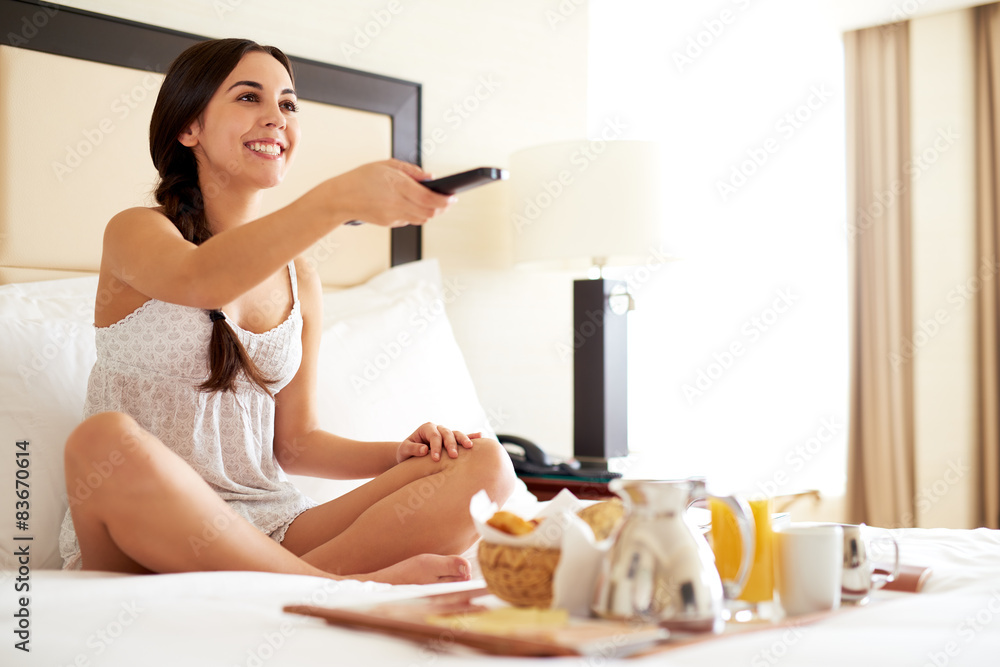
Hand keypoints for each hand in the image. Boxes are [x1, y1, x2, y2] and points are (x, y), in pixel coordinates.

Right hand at [322, 159, 454, 227]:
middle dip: (442, 208)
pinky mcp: (389, 223)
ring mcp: (393, 216)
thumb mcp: (387, 165)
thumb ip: (411, 170)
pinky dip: (417, 214)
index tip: (453, 197)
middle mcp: (396, 203)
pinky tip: (417, 206)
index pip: (429, 198)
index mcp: (397, 185)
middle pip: (429, 212)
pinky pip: (409, 221)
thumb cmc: (361, 178)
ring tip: (437, 204)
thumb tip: (431, 177)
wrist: (340, 198)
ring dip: (432, 213)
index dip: (445, 200)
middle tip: (449, 201)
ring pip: (422, 219)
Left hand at [397, 422, 480, 463]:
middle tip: (454, 456)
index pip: (434, 435)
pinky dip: (472, 436)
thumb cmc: (406, 453)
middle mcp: (438, 428)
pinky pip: (463, 437)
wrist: (410, 455)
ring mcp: (446, 434)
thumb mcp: (404, 450)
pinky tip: (481, 436)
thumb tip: (424, 449)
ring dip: (463, 440)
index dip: (435, 446)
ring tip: (469, 447)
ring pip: (456, 434)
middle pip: (447, 433)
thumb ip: (412, 448)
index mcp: (426, 428)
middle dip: (451, 444)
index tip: (435, 458)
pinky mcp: (453, 440)